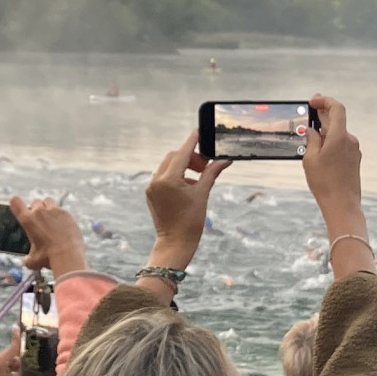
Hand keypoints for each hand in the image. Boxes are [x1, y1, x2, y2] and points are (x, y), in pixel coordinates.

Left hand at [0, 338, 21, 375]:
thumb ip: (19, 367)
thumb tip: (21, 358)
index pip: (12, 348)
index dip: (16, 338)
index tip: (17, 327)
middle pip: (8, 354)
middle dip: (14, 360)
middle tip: (17, 372)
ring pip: (3, 358)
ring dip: (9, 364)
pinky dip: (3, 366)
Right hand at [9, 196, 86, 279]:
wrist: (68, 255)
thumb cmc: (48, 258)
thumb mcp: (33, 261)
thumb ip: (28, 259)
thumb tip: (26, 261)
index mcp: (27, 220)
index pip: (15, 202)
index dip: (16, 203)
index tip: (18, 206)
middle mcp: (40, 212)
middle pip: (35, 202)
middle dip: (36, 209)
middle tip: (39, 220)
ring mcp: (54, 211)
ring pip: (48, 201)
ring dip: (48, 207)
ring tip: (51, 218)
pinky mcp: (67, 213)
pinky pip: (61, 209)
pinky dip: (61, 215)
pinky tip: (63, 225)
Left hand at [145, 132, 226, 269]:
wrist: (175, 244)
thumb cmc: (191, 222)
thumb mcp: (203, 194)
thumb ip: (212, 173)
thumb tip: (225, 159)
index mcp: (168, 180)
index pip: (182, 153)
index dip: (192, 141)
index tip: (199, 132)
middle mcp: (156, 181)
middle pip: (174, 157)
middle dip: (190, 157)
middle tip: (205, 164)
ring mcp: (151, 187)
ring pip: (168, 165)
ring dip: (183, 166)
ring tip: (199, 177)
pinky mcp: (151, 193)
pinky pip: (163, 176)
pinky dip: (176, 175)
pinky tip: (189, 185)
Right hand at [303, 98, 366, 247]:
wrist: (342, 204)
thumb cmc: (325, 183)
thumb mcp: (310, 159)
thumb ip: (312, 140)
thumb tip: (313, 130)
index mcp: (339, 137)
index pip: (337, 108)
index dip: (325, 101)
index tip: (313, 101)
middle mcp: (349, 140)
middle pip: (337, 120)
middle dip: (323, 114)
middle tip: (311, 109)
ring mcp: (354, 150)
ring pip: (338, 133)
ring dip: (326, 130)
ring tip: (310, 136)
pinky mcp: (354, 159)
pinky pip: (341, 144)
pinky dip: (331, 142)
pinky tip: (320, 150)